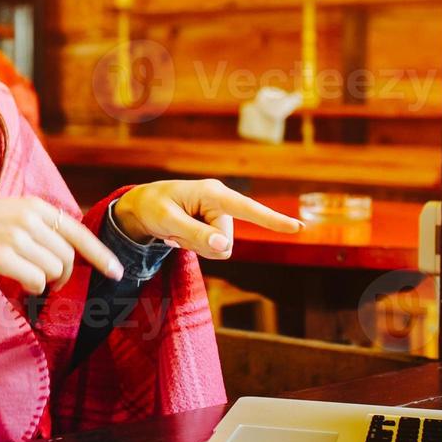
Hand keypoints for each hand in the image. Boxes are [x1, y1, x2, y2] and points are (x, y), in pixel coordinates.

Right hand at [0, 196, 124, 294]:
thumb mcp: (15, 214)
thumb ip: (43, 226)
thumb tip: (73, 249)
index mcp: (36, 206)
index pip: (79, 232)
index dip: (101, 256)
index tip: (117, 272)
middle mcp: (29, 218)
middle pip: (67, 258)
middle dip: (64, 277)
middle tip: (52, 284)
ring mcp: (15, 235)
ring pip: (53, 271)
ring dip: (46, 283)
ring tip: (29, 279)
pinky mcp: (1, 254)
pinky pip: (35, 281)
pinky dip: (33, 288)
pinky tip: (21, 283)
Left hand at [111, 180, 303, 259]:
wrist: (143, 207)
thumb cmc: (153, 207)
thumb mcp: (167, 220)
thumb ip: (196, 234)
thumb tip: (224, 247)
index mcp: (213, 193)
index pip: (247, 209)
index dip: (272, 220)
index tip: (298, 227)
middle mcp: (221, 202)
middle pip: (225, 241)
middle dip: (201, 244)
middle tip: (176, 231)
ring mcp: (219, 215)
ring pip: (221, 248)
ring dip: (197, 245)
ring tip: (178, 229)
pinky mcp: (216, 225)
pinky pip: (214, 248)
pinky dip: (196, 246)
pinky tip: (182, 234)